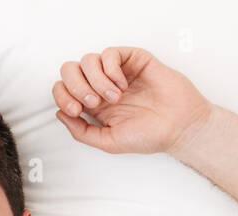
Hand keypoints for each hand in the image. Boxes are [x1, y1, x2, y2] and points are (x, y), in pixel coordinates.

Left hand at [52, 46, 211, 154]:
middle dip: (75, 86)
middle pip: (70, 70)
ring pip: (88, 60)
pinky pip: (111, 53)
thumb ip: (80, 131)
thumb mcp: (107, 141)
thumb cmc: (147, 136)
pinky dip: (111, 69)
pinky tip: (122, 85)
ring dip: (96, 80)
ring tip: (114, 97)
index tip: (77, 110)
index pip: (63, 89)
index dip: (63, 96)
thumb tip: (59, 114)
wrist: (178, 127)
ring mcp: (117, 72)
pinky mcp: (134, 60)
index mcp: (92, 104)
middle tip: (92, 103)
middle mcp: (101, 85)